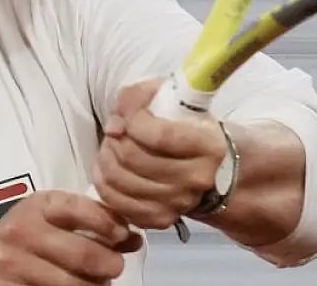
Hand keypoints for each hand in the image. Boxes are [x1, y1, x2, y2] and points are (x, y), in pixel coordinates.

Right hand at [0, 189, 143, 285]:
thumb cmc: (21, 239)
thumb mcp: (48, 219)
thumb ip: (89, 222)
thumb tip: (132, 238)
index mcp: (36, 206)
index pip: (82, 209)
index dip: (110, 225)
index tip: (123, 236)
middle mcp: (21, 231)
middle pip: (84, 254)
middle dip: (109, 265)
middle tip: (113, 268)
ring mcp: (12, 263)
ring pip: (74, 284)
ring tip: (93, 284)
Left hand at [92, 77, 225, 228]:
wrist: (211, 168)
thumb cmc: (188, 126)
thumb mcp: (174, 98)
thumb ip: (141, 97)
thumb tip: (114, 125)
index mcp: (209, 146)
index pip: (160, 136)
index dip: (133, 120)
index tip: (128, 114)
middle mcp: (197, 178)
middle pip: (134, 158)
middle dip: (115, 141)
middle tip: (114, 132)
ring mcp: (180, 203)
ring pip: (122, 181)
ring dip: (105, 159)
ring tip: (110, 148)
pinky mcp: (162, 219)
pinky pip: (119, 204)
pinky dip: (104, 185)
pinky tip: (106, 170)